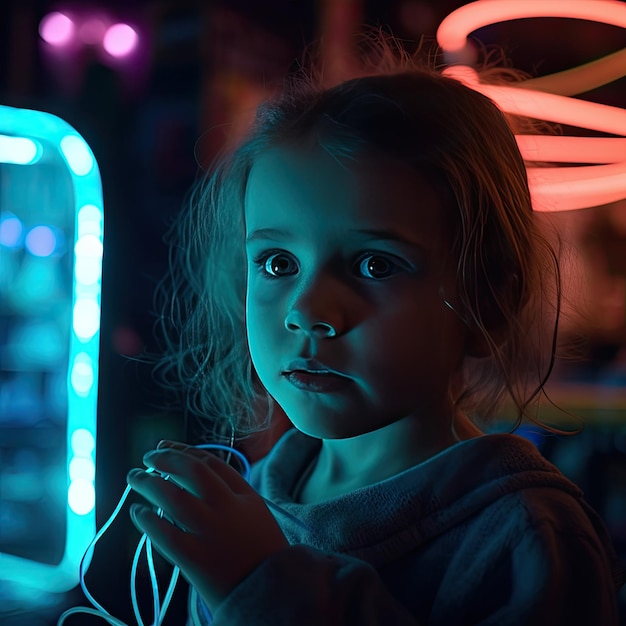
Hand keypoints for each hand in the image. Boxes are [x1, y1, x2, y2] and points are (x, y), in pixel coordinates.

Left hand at [127, 441, 288, 611]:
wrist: (277, 595)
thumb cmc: (265, 557)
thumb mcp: (257, 518)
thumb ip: (232, 499)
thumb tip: (195, 485)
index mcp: (246, 497)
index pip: (211, 463)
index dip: (184, 451)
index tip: (165, 448)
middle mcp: (228, 508)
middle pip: (192, 472)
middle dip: (166, 460)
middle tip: (147, 458)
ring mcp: (211, 532)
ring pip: (173, 497)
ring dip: (149, 483)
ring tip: (135, 478)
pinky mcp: (196, 559)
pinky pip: (164, 534)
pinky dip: (147, 520)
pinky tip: (137, 512)